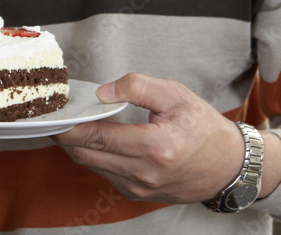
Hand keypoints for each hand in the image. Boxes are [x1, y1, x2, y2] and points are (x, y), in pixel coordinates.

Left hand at [52, 73, 248, 202]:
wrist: (230, 166)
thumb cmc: (204, 128)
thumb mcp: (176, 95)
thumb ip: (137, 87)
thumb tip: (103, 93)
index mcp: (155, 147)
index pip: (97, 137)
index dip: (69, 127)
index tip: (52, 115)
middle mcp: (145, 173)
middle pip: (87, 154)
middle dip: (64, 136)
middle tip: (51, 118)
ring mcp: (141, 188)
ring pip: (92, 166)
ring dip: (76, 147)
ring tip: (67, 125)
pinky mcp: (138, 194)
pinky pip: (104, 174)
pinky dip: (93, 157)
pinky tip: (90, 140)